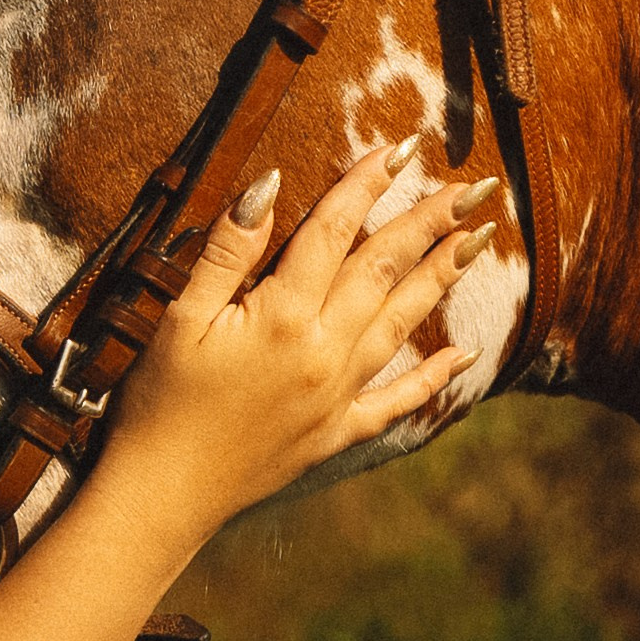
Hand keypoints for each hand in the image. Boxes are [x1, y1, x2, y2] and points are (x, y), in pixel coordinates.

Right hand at [93, 145, 490, 545]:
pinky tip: (466, 354)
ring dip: (442, 277)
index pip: (335, 230)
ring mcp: (337, 394)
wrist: (163, 494)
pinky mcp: (337, 432)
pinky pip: (397, 401)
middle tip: (474, 188)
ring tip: (479, 241)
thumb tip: (268, 185)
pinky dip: (434, 377)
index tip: (403, 146)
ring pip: (402, 322)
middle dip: (430, 222)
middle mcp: (323, 350)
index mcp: (282, 315)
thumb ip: (229, 251)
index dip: (368, 184)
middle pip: (384, 269)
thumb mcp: (180, 316)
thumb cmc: (160, 402)